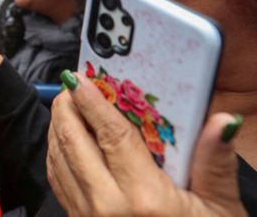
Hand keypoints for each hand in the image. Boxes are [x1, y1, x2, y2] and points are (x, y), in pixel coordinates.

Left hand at [47, 71, 246, 216]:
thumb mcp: (220, 208)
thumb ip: (216, 163)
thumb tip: (223, 120)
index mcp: (145, 198)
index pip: (111, 135)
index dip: (92, 101)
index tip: (79, 77)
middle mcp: (108, 206)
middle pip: (74, 142)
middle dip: (66, 107)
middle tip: (69, 84)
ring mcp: (88, 216)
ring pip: (59, 159)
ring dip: (58, 127)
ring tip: (65, 104)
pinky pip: (58, 181)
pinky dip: (56, 153)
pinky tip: (65, 139)